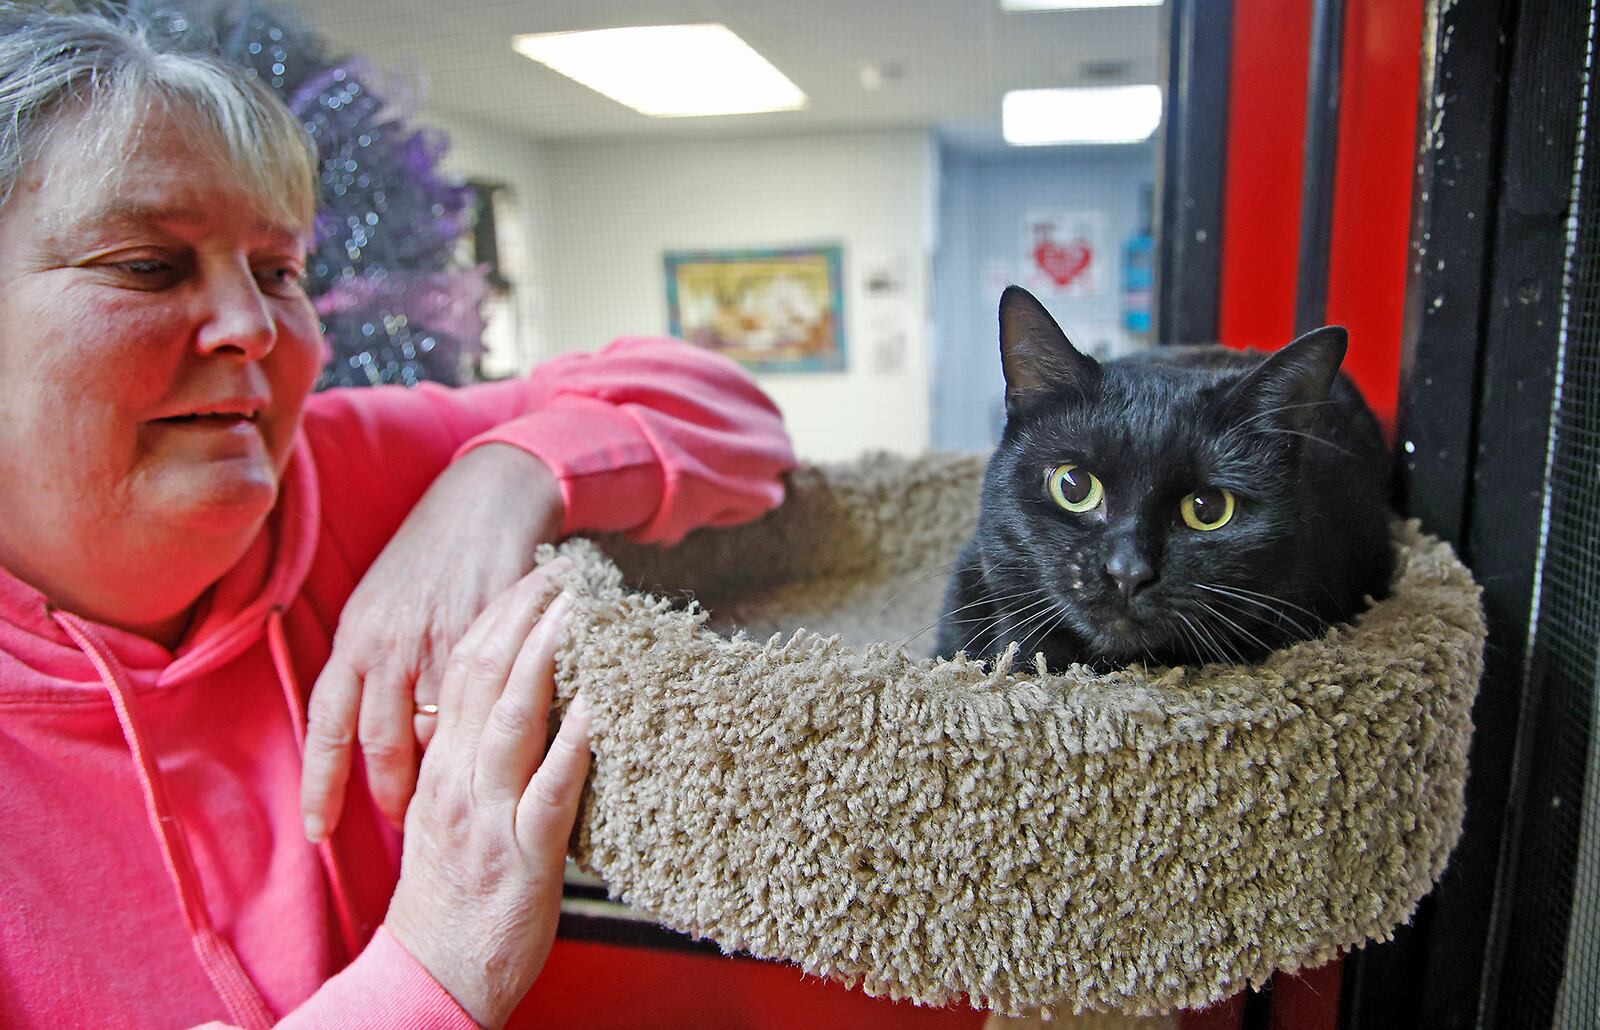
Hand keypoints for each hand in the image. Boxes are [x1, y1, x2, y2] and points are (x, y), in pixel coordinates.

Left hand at [301, 444, 563, 840]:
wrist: (484, 500)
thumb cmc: (431, 556)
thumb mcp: (381, 606)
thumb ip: (370, 663)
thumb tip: (368, 725)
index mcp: (355, 639)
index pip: (327, 726)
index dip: (321, 784)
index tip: (318, 833)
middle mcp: (389, 644)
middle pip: (381, 741)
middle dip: (391, 793)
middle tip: (404, 826)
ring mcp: (440, 640)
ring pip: (437, 729)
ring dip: (443, 773)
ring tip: (455, 802)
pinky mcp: (491, 635)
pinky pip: (486, 702)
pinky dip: (490, 733)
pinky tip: (502, 756)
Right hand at [385, 565, 590, 1027]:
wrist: (434, 977)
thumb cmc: (451, 899)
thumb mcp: (448, 816)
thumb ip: (469, 762)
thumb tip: (509, 711)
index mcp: (440, 767)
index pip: (461, 671)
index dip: (497, 617)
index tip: (531, 577)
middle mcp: (457, 780)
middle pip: (483, 678)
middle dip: (523, 617)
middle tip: (561, 570)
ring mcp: (488, 815)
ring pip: (512, 720)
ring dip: (547, 659)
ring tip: (577, 611)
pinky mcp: (523, 854)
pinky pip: (550, 789)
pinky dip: (573, 743)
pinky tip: (597, 706)